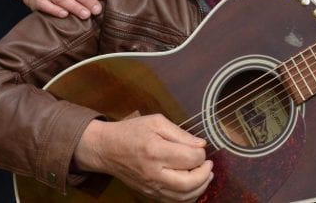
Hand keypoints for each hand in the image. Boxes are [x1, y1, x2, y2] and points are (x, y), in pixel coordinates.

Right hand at [74, 115, 212, 201]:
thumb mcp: (156, 122)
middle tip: (209, 164)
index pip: (190, 159)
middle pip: (189, 183)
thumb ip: (180, 134)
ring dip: (200, 187)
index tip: (200, 148)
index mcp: (155, 151)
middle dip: (205, 174)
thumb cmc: (131, 132)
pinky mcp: (149, 194)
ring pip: (183, 197)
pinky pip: (174, 202)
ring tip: (205, 175)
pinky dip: (188, 197)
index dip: (201, 154)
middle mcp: (154, 173)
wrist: (107, 149)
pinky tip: (193, 185)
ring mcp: (151, 187)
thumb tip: (201, 145)